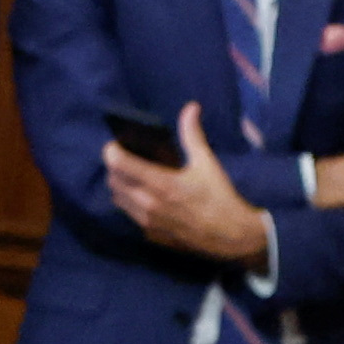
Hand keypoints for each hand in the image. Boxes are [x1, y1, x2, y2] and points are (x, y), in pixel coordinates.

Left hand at [104, 107, 275, 267]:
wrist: (230, 236)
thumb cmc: (219, 197)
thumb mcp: (207, 163)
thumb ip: (192, 134)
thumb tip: (191, 107)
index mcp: (161, 184)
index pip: (119, 164)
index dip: (112, 151)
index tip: (116, 144)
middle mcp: (148, 204)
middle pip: (113, 181)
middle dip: (114, 167)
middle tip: (125, 158)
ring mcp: (148, 221)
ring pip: (117, 199)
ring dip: (120, 185)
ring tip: (132, 176)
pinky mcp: (150, 234)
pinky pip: (129, 214)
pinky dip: (130, 202)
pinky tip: (144, 196)